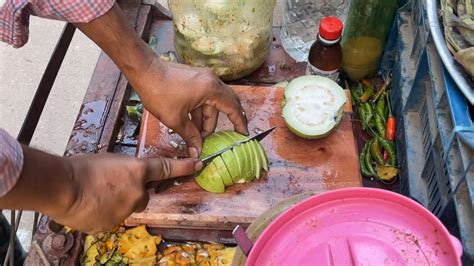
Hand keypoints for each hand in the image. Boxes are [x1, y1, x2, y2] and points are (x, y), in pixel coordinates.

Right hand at [0, 146, 201, 234]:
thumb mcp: (109, 161)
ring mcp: (126, 210)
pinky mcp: (112, 224)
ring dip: (117, 203)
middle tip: (111, 186)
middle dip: (133, 192)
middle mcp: (138, 192)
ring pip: (128, 208)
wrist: (62, 187)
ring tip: (96, 195)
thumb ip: (123, 171)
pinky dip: (105, 213)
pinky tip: (91, 207)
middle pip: (144, 195)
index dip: (184, 167)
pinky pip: (112, 218)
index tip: (198, 164)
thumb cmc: (81, 167)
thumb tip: (124, 179)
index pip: (166, 169)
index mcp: (137, 171)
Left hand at [74, 4, 247, 155]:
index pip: (233, 108)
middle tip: (216, 140)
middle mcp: (211, 81)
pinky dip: (199, 111)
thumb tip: (198, 152)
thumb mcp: (175, 119)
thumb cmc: (159, 92)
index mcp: (211, 89)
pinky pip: (203, 97)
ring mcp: (203, 78)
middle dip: (219, 124)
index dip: (240, 122)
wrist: (143, 70)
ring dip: (205, 120)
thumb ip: (190, 136)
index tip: (243, 134)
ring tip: (196, 136)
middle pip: (224, 105)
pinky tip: (191, 124)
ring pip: (211, 103)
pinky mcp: (195, 79)